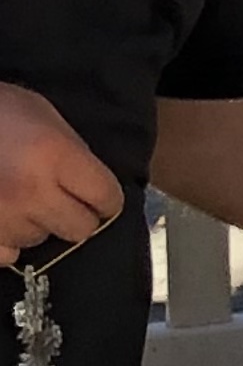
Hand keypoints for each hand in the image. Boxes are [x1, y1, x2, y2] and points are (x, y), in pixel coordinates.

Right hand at [0, 79, 122, 257]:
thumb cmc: (0, 111)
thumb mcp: (44, 114)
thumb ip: (72, 150)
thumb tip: (91, 185)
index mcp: (55, 157)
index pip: (105, 197)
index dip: (108, 197)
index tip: (102, 196)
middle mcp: (33, 193)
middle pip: (80, 228)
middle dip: (79, 214)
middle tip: (65, 198)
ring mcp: (4, 219)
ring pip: (43, 239)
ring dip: (40, 223)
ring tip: (23, 197)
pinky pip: (9, 253)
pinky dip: (10, 240)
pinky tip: (5, 217)